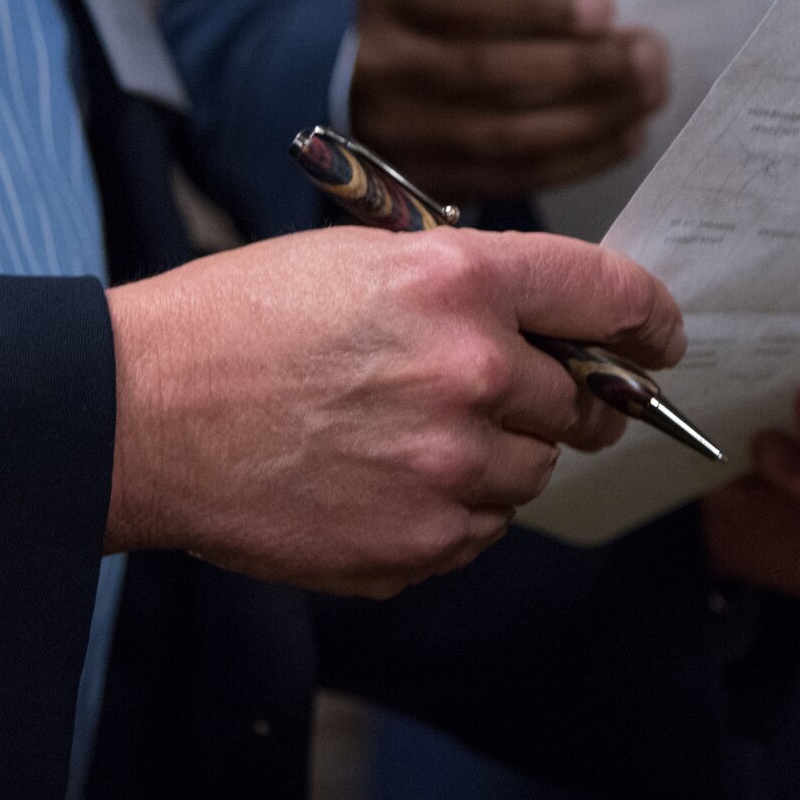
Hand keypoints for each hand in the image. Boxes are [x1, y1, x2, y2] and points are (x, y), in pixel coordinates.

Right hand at [103, 227, 683, 596]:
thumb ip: (459, 282)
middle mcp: (471, 371)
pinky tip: (380, 483)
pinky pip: (479, 533)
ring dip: (494, 459)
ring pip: (530, 474)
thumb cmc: (233, 323)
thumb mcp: (356, 257)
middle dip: (554, 398)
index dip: (648, 318)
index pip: (607, 295)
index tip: (657, 338)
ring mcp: (449, 467)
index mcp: (458, 281)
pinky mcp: (419, 543)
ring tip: (407, 439)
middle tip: (500, 395)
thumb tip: (537, 316)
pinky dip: (450, 514)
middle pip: (579, 402)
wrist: (141, 414)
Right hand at [352, 0, 669, 202]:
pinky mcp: (425, 184)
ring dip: (592, 118)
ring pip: (505, 135)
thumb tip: (604, 20)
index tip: (605, 8)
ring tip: (648, 95)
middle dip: (581, 67)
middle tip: (649, 56)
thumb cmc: (430, 16)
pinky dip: (579, 159)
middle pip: (487, 73)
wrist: (351, 81)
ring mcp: (399, 135)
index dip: (535, 6)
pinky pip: (512, 178)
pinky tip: (626, 136)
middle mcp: (382, 68)